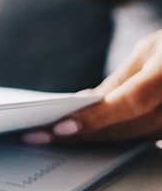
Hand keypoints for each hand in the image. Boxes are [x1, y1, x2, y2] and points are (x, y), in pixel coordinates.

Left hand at [23, 29, 161, 144]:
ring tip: (55, 139)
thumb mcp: (151, 49)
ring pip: (135, 140)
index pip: (129, 102)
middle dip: (82, 134)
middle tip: (40, 137)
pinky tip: (90, 138)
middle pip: (127, 128)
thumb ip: (122, 79)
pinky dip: (118, 140)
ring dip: (95, 141)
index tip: (60, 128)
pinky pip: (148, 141)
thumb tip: (87, 102)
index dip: (94, 118)